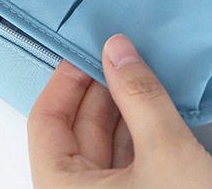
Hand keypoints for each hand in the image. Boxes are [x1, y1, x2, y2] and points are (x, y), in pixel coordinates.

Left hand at [27, 34, 211, 188]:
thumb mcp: (166, 150)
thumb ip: (140, 94)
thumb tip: (117, 50)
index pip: (46, 124)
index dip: (67, 81)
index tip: (90, 49)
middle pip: (73, 133)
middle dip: (100, 90)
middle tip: (124, 55)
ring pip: (101, 147)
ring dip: (121, 109)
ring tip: (141, 75)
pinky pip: (123, 162)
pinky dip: (136, 131)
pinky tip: (152, 107)